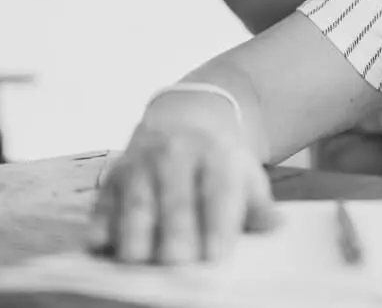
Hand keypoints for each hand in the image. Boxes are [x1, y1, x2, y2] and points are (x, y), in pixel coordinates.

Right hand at [89, 121, 275, 263]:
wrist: (183, 119)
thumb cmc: (218, 161)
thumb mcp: (245, 172)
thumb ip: (258, 204)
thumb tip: (276, 226)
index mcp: (215, 155)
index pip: (218, 192)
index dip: (217, 225)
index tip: (216, 256)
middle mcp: (176, 155)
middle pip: (175, 203)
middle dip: (176, 237)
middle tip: (179, 265)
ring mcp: (141, 165)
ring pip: (136, 206)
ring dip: (137, 238)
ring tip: (142, 261)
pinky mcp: (112, 179)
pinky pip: (103, 207)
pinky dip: (101, 228)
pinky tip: (103, 245)